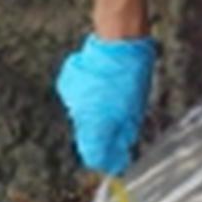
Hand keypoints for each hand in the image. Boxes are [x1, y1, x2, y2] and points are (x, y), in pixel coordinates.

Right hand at [54, 34, 154, 175]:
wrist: (117, 41)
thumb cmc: (131, 74)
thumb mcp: (135, 110)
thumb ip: (123, 135)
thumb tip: (120, 153)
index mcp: (95, 122)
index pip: (93, 156)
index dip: (106, 161)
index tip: (117, 161)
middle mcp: (78, 113)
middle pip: (88, 137)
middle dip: (103, 137)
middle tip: (122, 126)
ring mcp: (71, 96)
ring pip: (82, 117)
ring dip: (96, 115)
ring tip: (113, 99)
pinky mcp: (67, 82)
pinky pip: (78, 99)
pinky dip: (89, 98)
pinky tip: (101, 87)